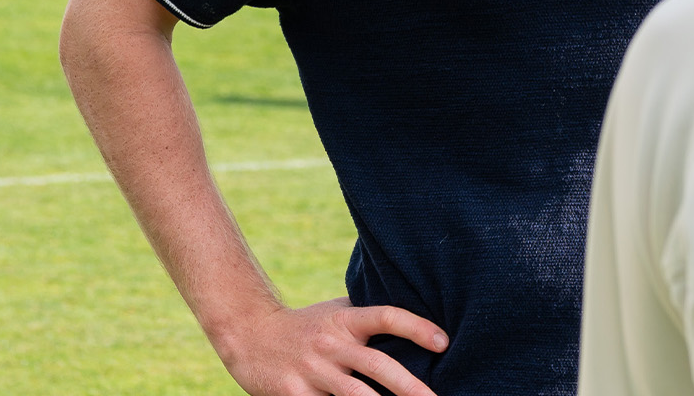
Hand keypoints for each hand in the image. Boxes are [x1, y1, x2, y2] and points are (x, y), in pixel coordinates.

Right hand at [219, 298, 447, 395]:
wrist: (249, 334)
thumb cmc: (305, 325)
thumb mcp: (335, 311)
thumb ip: (366, 314)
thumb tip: (412, 305)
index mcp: (344, 319)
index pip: (385, 316)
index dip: (415, 327)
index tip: (444, 342)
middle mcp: (331, 343)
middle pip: (376, 365)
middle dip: (409, 386)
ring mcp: (312, 371)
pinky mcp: (294, 394)